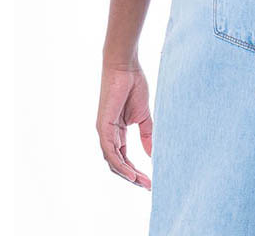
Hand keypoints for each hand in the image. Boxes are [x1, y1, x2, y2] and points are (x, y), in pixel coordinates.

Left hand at [97, 62, 152, 188]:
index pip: (124, 158)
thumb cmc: (133, 85)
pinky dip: (119, 164)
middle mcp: (108, 135)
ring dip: (126, 175)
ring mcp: (104, 131)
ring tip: (141, 183)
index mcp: (117, 132)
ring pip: (112, 161)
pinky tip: (130, 172)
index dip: (136, 171)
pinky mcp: (103, 127)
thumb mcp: (143, 116)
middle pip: (117, 164)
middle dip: (132, 177)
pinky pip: (110, 151)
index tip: (150, 181)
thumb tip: (152, 155)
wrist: (125, 67)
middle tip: (147, 186)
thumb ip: (146, 135)